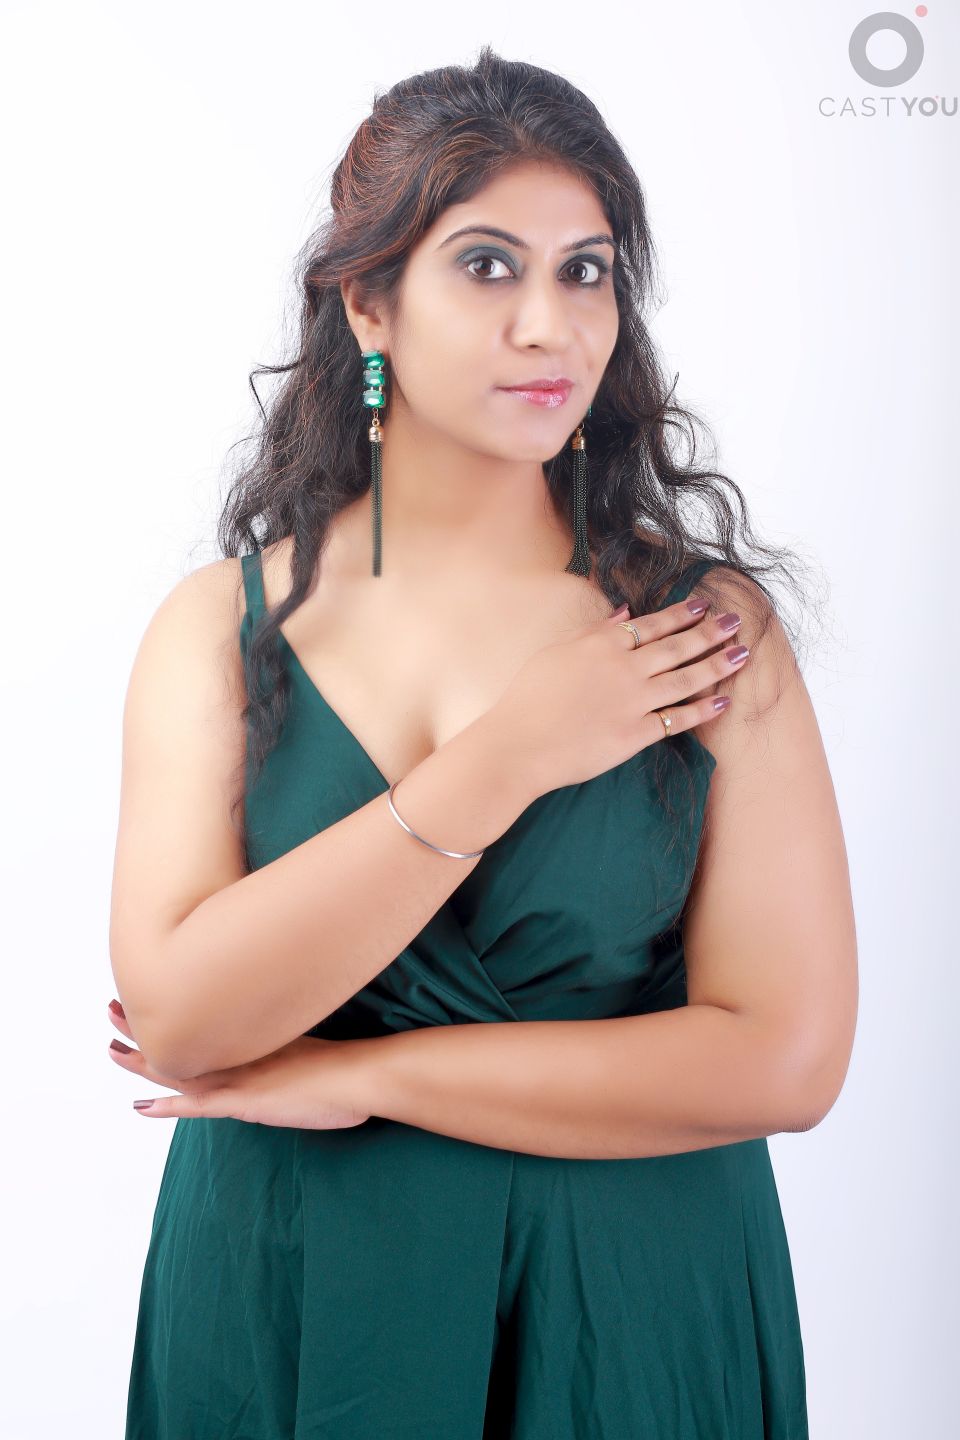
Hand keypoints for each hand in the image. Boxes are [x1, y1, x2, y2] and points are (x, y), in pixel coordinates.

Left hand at [106, 999, 372, 1128]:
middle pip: (184, 1038)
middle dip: (144, 1025)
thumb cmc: (350, 1069)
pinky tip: (142, 1106)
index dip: (174, 1012)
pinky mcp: (247, 1101)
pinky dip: (169, 1106)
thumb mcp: (314, 1053)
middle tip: (112, 1007)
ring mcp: (243, 1077)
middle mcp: (243, 1055)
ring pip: (180, 1067)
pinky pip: (198, 1105)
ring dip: (142, 1060)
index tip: (150, 994)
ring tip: (109, 1047)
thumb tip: (291, 1052)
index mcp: (256, 1042)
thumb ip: (294, 1053)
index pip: (205, 1024)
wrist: (365, 1074)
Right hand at [488, 594, 747, 794]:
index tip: (704, 604)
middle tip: (736, 621)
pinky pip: (677, 720)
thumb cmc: (528, 698)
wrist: (518, 744)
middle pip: (678, 646)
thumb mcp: (557, 652)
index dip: (682, 614)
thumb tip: (625, 611)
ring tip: (742, 654)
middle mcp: (625, 668)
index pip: (653, 623)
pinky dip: (702, 710)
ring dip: (717, 664)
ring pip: (687, 679)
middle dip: (711, 632)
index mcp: (603, 644)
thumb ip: (595, 630)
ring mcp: (633, 701)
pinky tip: (722, 700)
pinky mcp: (636, 734)